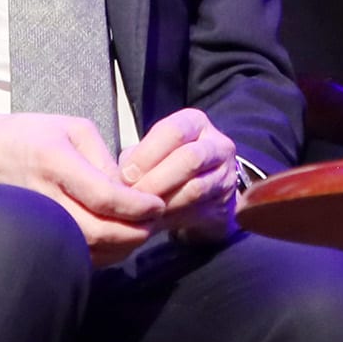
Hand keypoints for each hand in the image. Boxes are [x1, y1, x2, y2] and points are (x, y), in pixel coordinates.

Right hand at [0, 111, 164, 264]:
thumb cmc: (30, 135)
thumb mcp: (73, 129)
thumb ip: (104, 159)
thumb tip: (129, 193)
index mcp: (54, 162)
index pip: (103, 197)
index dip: (136, 206)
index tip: (157, 205)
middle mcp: (43, 196)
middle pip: (97, 231)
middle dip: (133, 231)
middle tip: (154, 221)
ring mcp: (35, 221)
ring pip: (87, 250)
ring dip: (120, 246)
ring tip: (139, 230)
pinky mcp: (34, 236)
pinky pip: (74, 254)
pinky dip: (101, 253)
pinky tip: (116, 240)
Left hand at [119, 108, 240, 243]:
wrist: (204, 195)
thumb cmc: (168, 168)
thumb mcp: (150, 155)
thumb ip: (136, 160)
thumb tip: (115, 178)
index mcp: (194, 123)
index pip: (173, 131)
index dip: (147, 154)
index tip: (125, 176)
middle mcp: (216, 143)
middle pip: (189, 158)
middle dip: (156, 179)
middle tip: (132, 196)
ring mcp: (226, 173)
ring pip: (196, 187)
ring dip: (165, 201)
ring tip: (142, 210)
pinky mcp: (228, 200)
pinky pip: (201, 209)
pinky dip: (175, 214)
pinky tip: (158, 218)